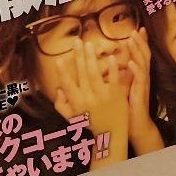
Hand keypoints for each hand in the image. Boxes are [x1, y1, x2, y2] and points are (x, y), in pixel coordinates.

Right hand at [51, 41, 130, 165]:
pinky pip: (114, 79)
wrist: (111, 133)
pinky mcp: (117, 94)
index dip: (63, 72)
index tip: (59, 59)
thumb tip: (58, 88)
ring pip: (95, 74)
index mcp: (76, 103)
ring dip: (91, 58)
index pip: (67, 85)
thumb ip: (61, 104)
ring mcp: (103, 95)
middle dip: (78, 57)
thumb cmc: (90, 122)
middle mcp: (88, 98)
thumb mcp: (72, 117)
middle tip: (76, 41)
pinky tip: (111, 57)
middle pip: (81, 74)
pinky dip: (113, 69)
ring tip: (89, 44)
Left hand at [125, 28, 163, 154]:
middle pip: (144, 55)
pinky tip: (131, 63)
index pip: (141, 55)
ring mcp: (143, 85)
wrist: (137, 126)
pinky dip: (136, 70)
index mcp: (139, 76)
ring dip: (137, 51)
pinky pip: (140, 79)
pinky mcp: (140, 93)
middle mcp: (143, 77)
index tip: (138, 29)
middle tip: (135, 30)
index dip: (141, 42)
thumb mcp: (124, 89)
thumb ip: (122, 77)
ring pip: (142, 63)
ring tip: (132, 40)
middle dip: (140, 42)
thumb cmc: (128, 109)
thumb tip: (113, 66)